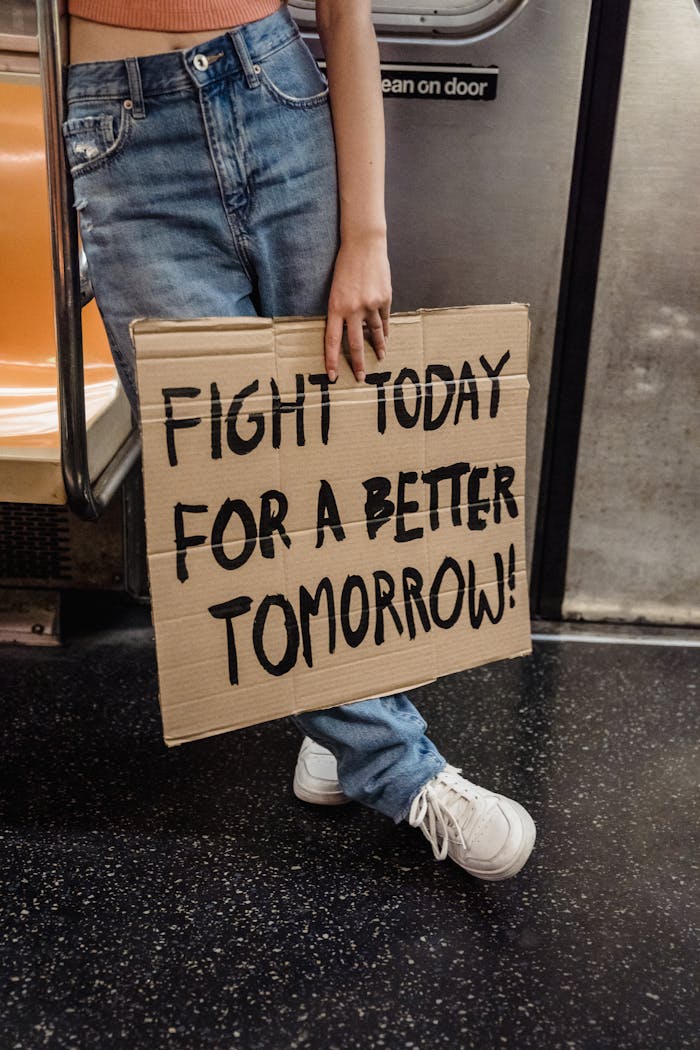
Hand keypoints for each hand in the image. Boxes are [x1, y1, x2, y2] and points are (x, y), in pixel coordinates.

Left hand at [324, 235, 391, 381]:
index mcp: (336, 307)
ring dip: (377, 347)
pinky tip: (385, 339)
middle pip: (354, 344)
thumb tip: (346, 331)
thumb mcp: (336, 290)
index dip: (332, 360)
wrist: (364, 244)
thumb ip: (340, 311)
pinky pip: (384, 320)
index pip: (332, 340)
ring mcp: (371, 304)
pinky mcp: (384, 298)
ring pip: (374, 333)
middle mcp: (353, 309)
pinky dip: (384, 331)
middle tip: (361, 378)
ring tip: (380, 358)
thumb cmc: (345, 266)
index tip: (333, 376)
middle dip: (358, 363)